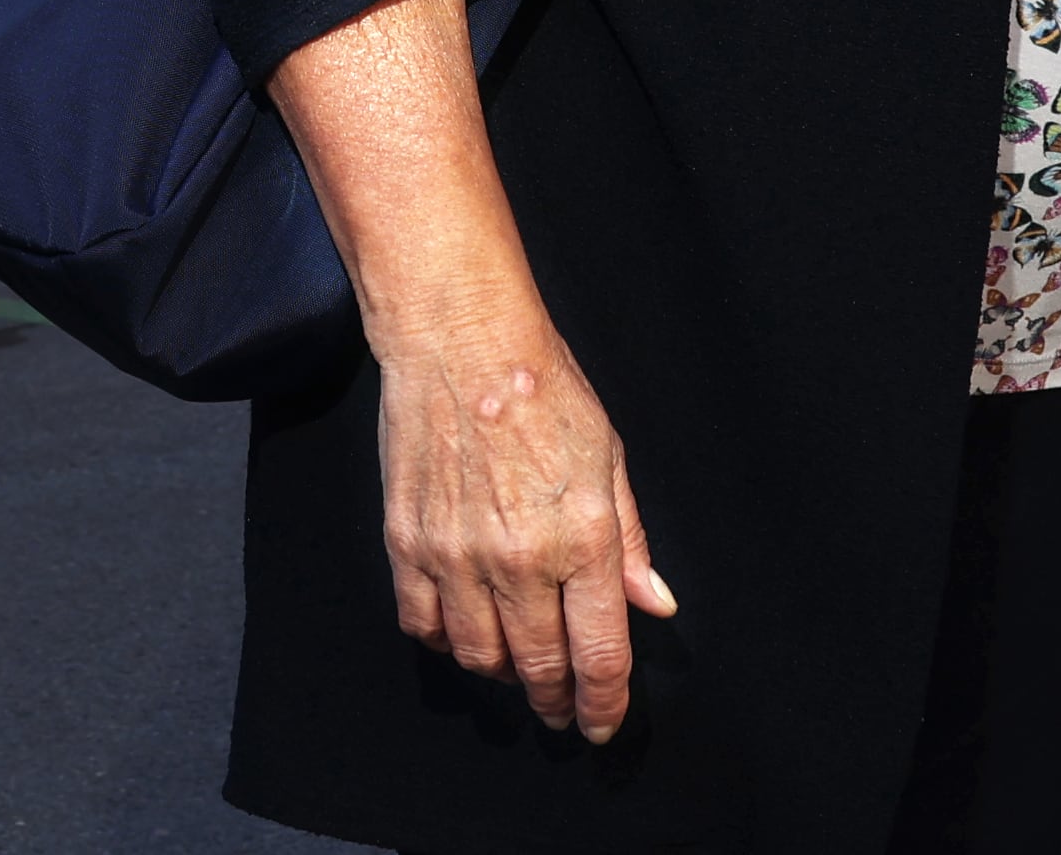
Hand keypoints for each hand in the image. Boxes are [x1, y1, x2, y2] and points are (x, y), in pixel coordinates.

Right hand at [263, 0, 680, 741]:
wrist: (458, 338)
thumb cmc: (542, 386)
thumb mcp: (609, 457)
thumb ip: (629, 539)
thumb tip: (652, 603)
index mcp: (580, 539)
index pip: (598, 658)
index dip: (602, 706)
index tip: (601, 723)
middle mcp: (518, 559)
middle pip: (537, 670)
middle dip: (553, 701)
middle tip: (559, 708)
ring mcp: (456, 555)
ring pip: (477, 657)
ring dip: (500, 672)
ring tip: (514, 662)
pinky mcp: (407, 541)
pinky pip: (421, 623)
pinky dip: (443, 637)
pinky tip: (462, 623)